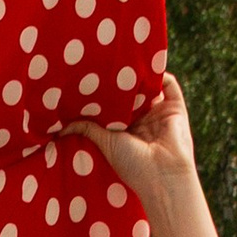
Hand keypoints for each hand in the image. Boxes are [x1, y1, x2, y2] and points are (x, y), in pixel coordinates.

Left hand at [70, 72, 197, 204]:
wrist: (163, 175)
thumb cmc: (133, 165)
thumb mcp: (105, 143)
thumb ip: (87, 129)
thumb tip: (60, 127)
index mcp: (128, 131)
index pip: (115, 107)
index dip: (105, 95)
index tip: (91, 81)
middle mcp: (144, 121)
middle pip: (132, 95)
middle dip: (121, 82)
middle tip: (106, 65)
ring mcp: (160, 113)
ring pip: (149, 88)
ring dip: (140, 76)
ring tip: (125, 60)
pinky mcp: (176, 108)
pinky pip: (169, 85)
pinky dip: (159, 73)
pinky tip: (146, 65)